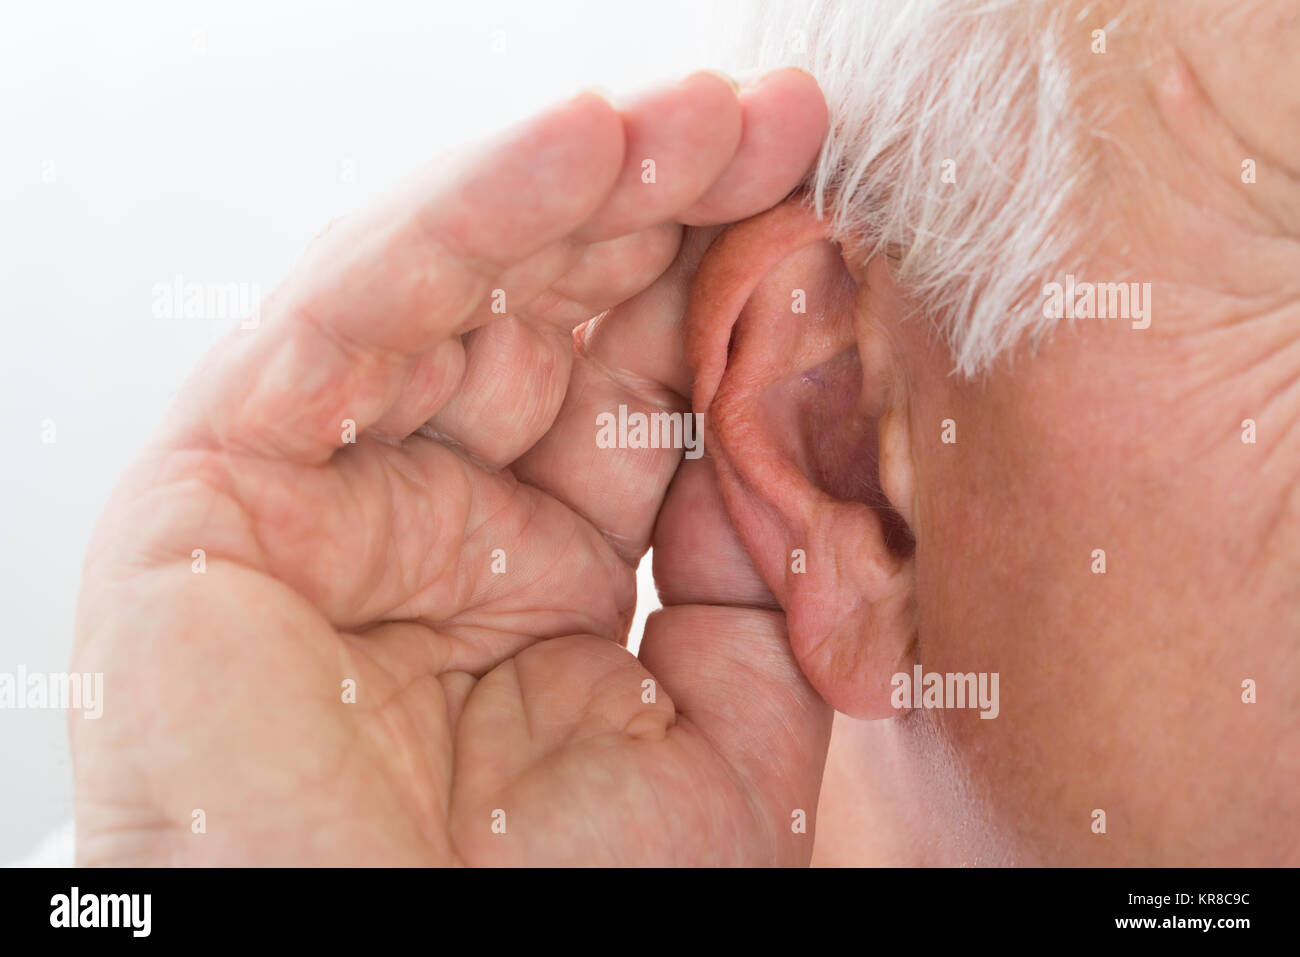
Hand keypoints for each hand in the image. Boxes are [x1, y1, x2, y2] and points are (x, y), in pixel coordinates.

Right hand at [71, 70, 831, 864]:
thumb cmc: (547, 914)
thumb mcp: (721, 740)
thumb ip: (761, 584)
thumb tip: (796, 421)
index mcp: (537, 571)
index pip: (639, 393)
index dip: (728, 297)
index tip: (826, 210)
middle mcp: (432, 515)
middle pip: (554, 320)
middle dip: (667, 210)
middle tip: (778, 120)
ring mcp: (327, 490)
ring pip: (457, 291)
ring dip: (584, 185)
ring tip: (705, 114)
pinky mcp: (217, 483)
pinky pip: (352, 320)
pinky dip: (461, 219)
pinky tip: (578, 141)